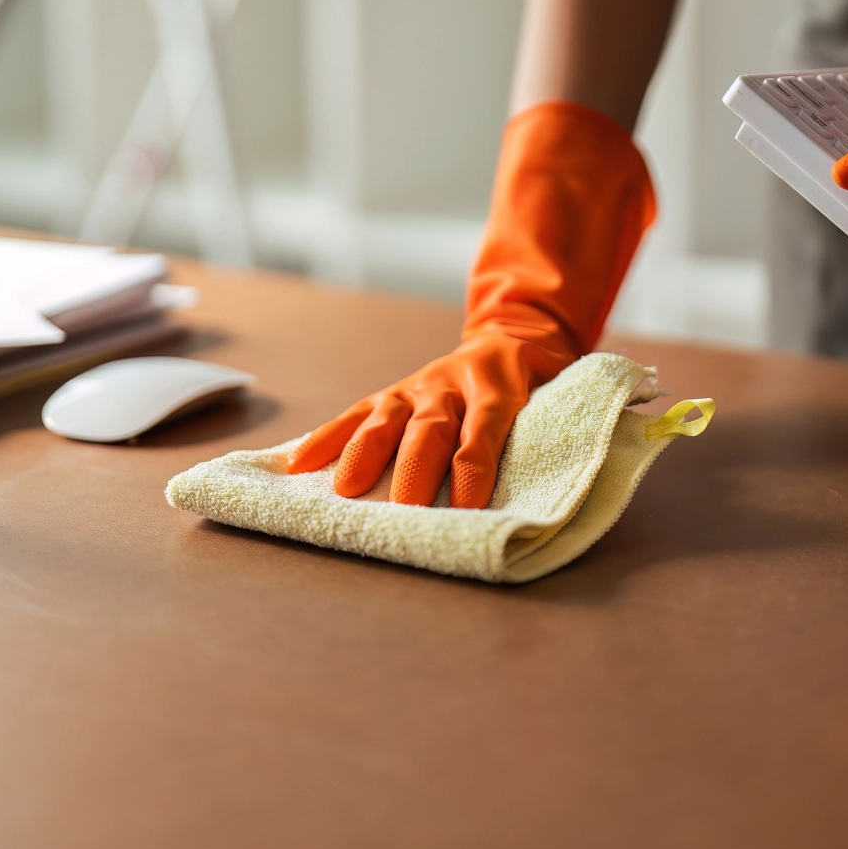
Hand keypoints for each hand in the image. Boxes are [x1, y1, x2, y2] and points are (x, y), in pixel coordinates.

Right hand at [287, 330, 562, 507]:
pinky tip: (298, 462)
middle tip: (405, 510)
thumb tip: (534, 503)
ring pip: (387, 418)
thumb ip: (538, 442)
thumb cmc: (530, 388)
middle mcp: (452, 384)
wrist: (509, 338)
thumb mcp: (548, 406)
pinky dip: (327, 439)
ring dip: (365, 455)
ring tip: (345, 490)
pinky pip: (355, 416)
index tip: (466, 509)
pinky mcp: (390, 395)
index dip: (474, 471)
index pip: (484, 430)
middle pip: (431, 427)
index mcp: (499, 389)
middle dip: (415, 470)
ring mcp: (416, 387)